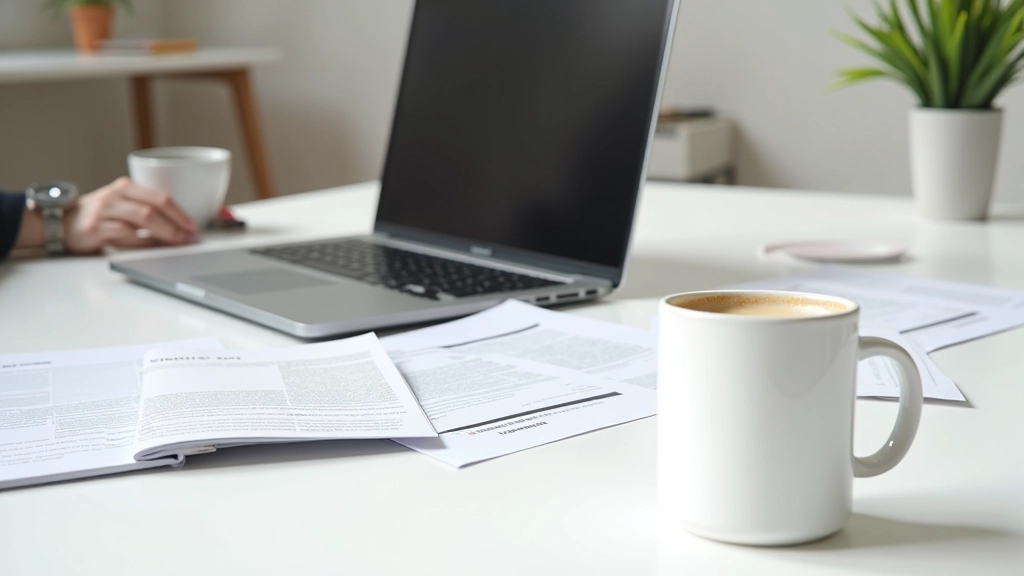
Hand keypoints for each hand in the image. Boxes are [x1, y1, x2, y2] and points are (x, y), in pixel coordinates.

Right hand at [63, 177, 197, 253]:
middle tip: (190, 237)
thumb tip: (180, 231)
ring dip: (165, 232)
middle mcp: (116, 195)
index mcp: (126, 187)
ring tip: (178, 243)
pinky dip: (143, 242)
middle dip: (177, 223)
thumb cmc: (98, 217)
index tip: (194, 227)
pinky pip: (126, 234)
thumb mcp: (122, 207)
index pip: (161, 196)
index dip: (181, 213)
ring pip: (143, 218)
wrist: (61, 223)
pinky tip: (154, 248)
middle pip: (155, 206)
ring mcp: (104, 210)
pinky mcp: (95, 227)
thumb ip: (147, 213)